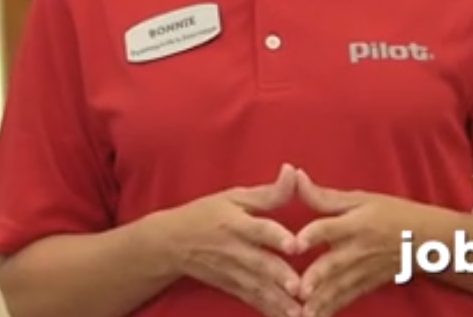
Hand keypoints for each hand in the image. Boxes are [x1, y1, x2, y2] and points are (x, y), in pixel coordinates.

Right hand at [155, 163, 304, 316]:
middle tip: (300, 288)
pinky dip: (269, 311)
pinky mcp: (232, 288)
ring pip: (258, 288)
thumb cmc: (207, 214)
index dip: (275, 236)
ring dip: (278, 301)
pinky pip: (253, 301)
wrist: (172, 243)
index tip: (293, 244)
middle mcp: (235, 250)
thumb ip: (268, 191)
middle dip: (279, 277)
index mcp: (237, 223)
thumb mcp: (234, 197)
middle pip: (259, 264)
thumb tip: (292, 170)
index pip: (258, 229)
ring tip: (298, 313)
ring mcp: (233, 272)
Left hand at [293, 169, 435, 316]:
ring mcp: (364, 270)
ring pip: (339, 287)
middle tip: (299, 290)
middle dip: (317, 277)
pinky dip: (332, 310)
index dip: (313, 234)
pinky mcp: (367, 285)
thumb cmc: (392, 213)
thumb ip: (325, 195)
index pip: (331, 227)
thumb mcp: (362, 199)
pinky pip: (347, 299)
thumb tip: (295, 175)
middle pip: (335, 263)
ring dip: (321, 301)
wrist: (428, 240)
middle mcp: (359, 249)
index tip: (295, 244)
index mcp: (356, 223)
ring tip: (303, 314)